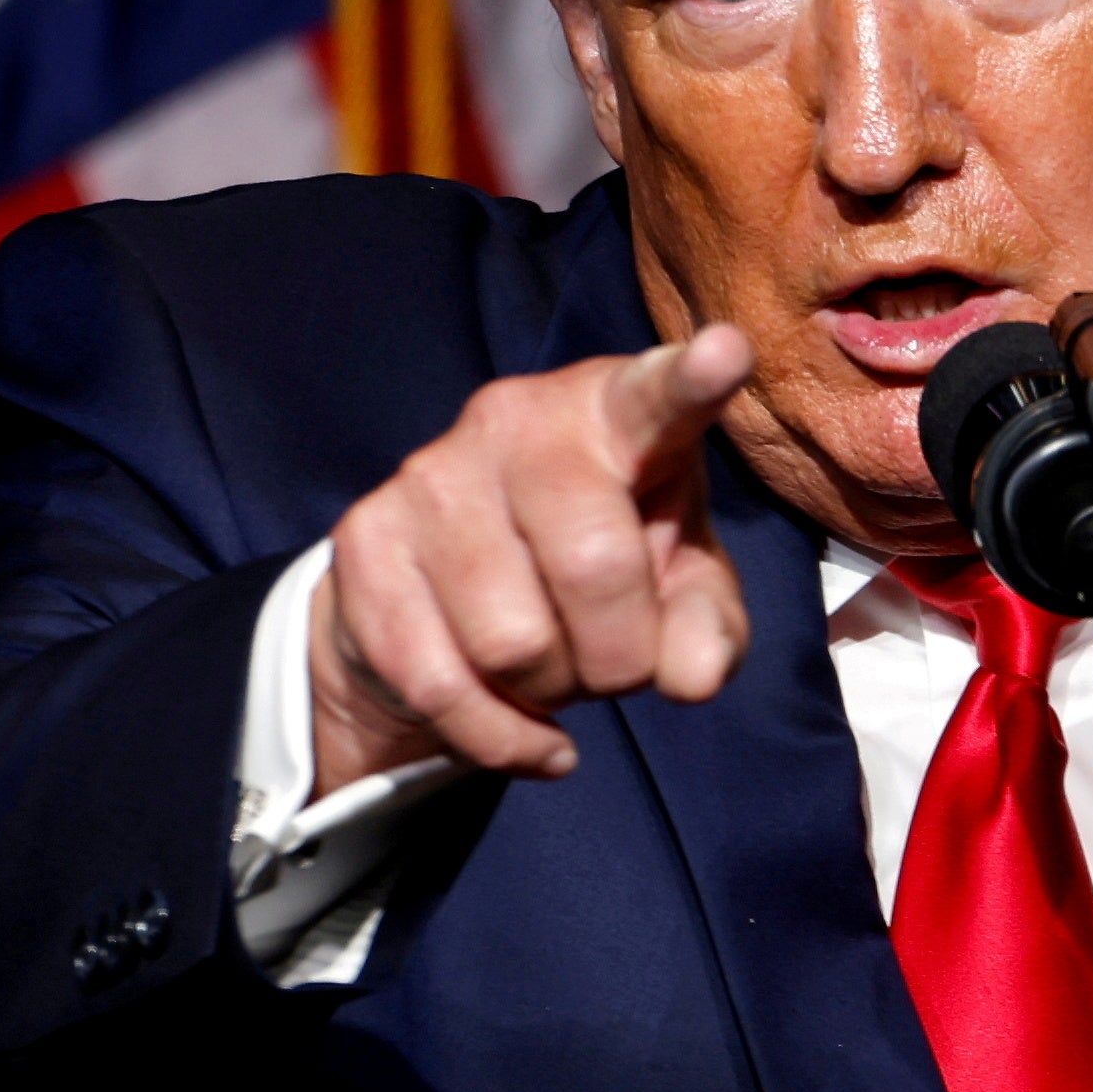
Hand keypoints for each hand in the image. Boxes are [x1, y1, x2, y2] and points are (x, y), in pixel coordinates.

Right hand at [310, 325, 755, 793]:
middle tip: (619, 662)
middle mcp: (516, 418)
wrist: (449, 586)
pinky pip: (443, 685)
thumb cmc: (602, 562)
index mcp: (614, 409)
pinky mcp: (366, 540)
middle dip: (623, 655)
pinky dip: (500, 737)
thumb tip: (692, 674)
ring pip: (513, 642)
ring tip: (554, 667)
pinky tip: (529, 732)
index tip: (726, 353)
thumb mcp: (680, 586)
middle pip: (593, 566)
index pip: (656, 394)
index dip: (693, 379)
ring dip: (553, 691)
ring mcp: (431, 473)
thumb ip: (708, 624)